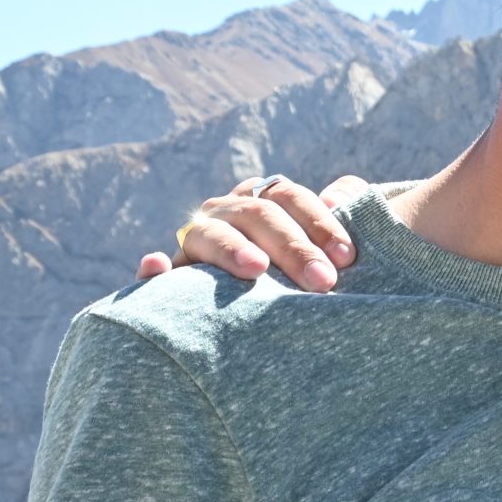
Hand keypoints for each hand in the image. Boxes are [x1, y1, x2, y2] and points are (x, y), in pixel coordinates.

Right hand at [135, 176, 372, 289]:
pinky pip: (157, 271)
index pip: (288, 196)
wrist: (276, 304)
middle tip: (323, 281)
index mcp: (264, 198)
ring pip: (210, 235)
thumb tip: (339, 201)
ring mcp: (198, 239)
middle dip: (293, 247)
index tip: (346, 257)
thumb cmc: (312, 270)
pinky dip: (153, 268)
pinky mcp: (174, 274)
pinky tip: (156, 266)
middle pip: (257, 215)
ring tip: (257, 269)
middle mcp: (227, 212)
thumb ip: (348, 208)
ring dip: (232, 249)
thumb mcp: (332, 240)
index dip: (318, 223)